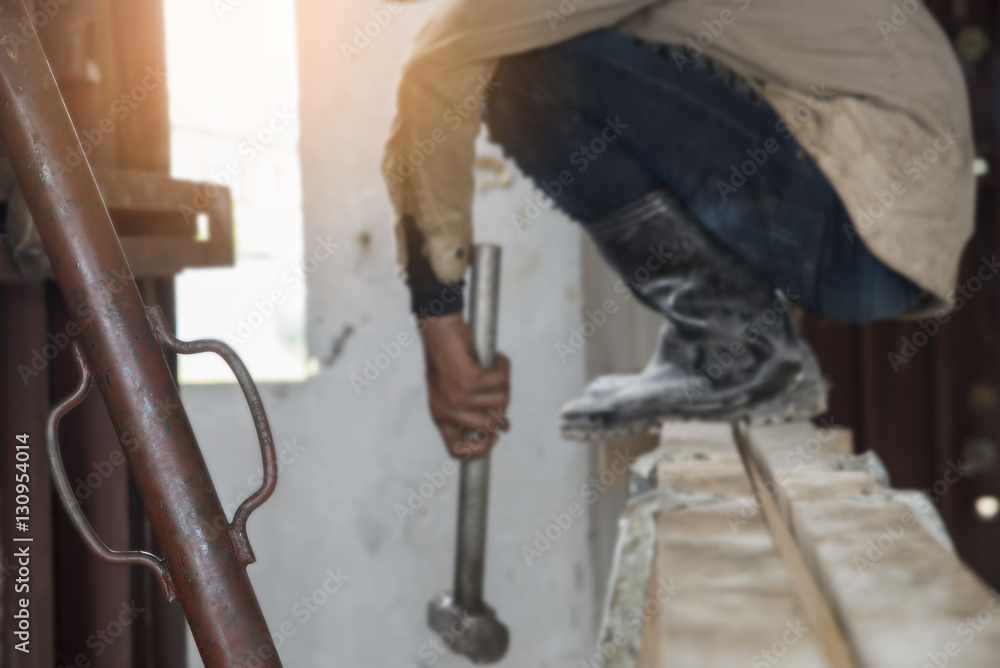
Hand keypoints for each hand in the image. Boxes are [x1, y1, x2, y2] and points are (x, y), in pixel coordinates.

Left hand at [419, 314, 509, 458]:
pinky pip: (501, 381)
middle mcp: (448, 411)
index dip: (480, 450)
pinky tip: (495, 358)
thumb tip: (501, 427)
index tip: (494, 438)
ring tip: (494, 369)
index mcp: (440, 416)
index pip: (457, 450)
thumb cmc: (447, 357)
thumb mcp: (451, 390)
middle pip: (491, 425)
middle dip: (502, 407)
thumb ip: (469, 410)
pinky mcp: (470, 380)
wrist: (438, 330)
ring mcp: (459, 397)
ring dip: (504, 382)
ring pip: (501, 401)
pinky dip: (503, 366)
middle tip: (500, 390)